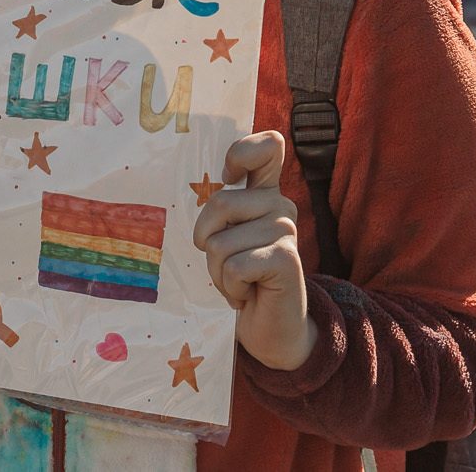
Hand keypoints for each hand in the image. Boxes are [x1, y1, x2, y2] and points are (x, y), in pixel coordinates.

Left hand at [192, 131, 316, 371]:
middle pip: (218, 203)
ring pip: (220, 243)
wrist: (271, 329)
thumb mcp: (227, 238)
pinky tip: (247, 296)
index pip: (267, 146)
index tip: (227, 177)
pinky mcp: (286, 259)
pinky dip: (230, 289)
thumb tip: (189, 185)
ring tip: (239, 283)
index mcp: (266, 194)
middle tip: (227, 265)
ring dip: (218, 273)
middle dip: (207, 241)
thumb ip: (219, 210)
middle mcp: (281, 205)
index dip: (241, 152)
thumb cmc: (241, 280)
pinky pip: (233, 267)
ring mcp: (286, 230)